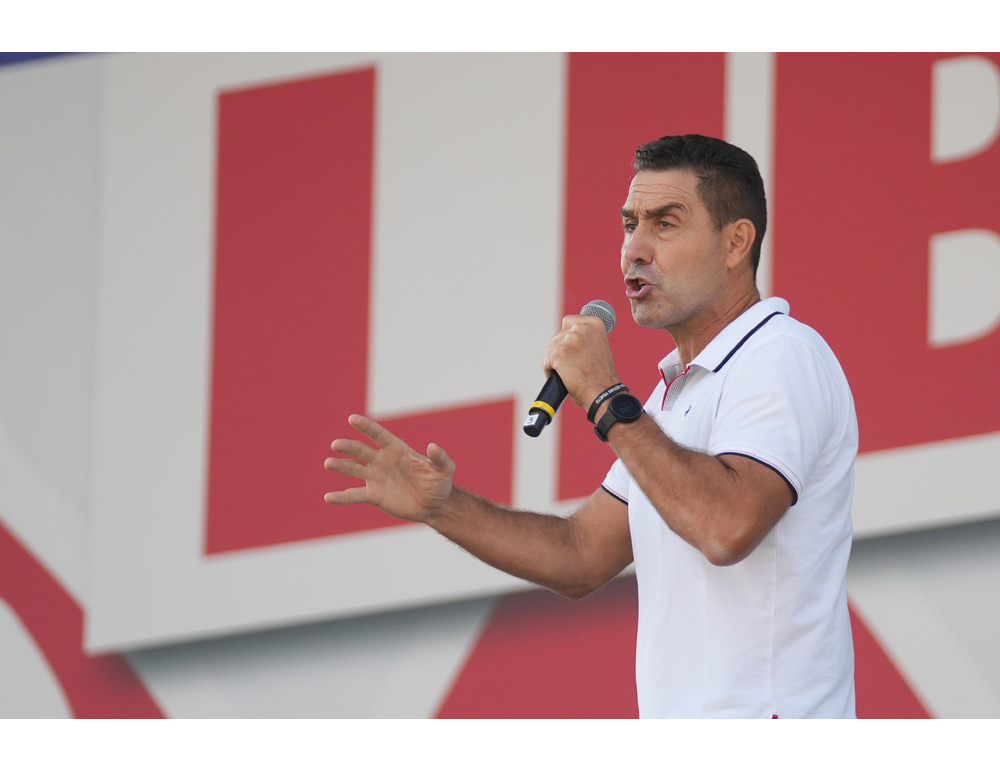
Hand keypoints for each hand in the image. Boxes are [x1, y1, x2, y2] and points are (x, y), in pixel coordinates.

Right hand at [323, 414, 454, 522]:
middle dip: (348, 447)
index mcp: (396, 449)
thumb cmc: (439, 484)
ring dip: (340, 466)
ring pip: (354, 469)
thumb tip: (432, 446)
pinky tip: (328, 498)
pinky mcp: (373, 495)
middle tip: (336, 445)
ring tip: (328, 463)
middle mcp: (382, 460)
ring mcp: (376, 477)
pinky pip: (355, 495)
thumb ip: (440, 458)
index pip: (378, 435)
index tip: (352, 418)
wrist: (434, 506)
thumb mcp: (444, 470)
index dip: (366, 426)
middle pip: (361, 451)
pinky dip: (341, 497)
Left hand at [542, 314, 620, 406]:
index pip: (569, 322)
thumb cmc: (602, 375)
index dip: (568, 337)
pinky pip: (546, 362)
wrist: (603, 393)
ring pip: (550, 350)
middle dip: (561, 350)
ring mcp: (569, 340)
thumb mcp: (599, 346)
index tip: (573, 349)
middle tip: (572, 365)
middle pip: (558, 337)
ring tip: (569, 373)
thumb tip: (567, 336)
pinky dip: (550, 371)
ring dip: (555, 361)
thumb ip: (585, 337)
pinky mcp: (558, 354)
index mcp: (593, 323)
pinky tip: (561, 378)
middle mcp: (581, 328)